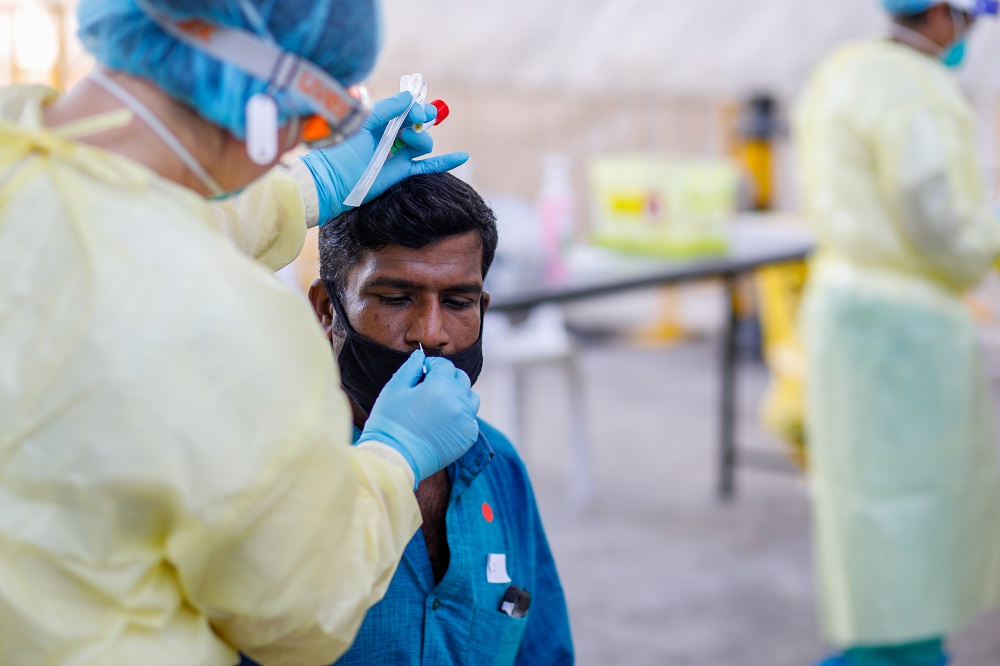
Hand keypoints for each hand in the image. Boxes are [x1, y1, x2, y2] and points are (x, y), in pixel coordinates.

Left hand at [299, 91, 468, 224]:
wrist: (332, 180)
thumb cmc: (342, 148)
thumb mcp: (364, 121)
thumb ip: (387, 108)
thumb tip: (411, 97)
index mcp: (380, 120)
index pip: (406, 108)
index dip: (416, 107)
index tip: (416, 110)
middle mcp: (391, 135)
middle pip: (417, 123)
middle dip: (420, 120)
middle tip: (415, 122)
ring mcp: (398, 153)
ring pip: (423, 143)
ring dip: (421, 138)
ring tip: (407, 141)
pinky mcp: (402, 171)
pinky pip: (428, 165)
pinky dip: (446, 161)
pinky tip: (462, 156)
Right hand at [357, 350, 480, 486]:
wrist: (394, 460)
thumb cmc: (390, 423)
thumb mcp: (395, 389)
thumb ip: (411, 368)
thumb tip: (421, 356)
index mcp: (440, 387)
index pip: (445, 365)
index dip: (432, 366)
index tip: (422, 373)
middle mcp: (458, 402)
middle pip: (461, 378)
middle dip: (447, 378)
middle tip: (430, 387)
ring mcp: (465, 421)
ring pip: (471, 397)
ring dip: (458, 395)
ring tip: (440, 403)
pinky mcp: (468, 437)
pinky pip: (470, 418)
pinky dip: (461, 415)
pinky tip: (443, 420)